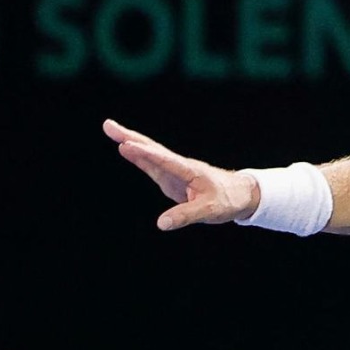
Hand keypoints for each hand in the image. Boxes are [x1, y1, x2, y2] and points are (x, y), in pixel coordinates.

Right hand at [103, 119, 259, 230]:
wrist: (241, 195)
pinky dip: (139, 156)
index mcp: (189, 171)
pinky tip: (126, 148)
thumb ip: (185, 216)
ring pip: (150, 154)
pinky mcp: (173, 178)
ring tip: (112, 131)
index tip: (126, 144)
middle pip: (152, 149)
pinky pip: (152, 164)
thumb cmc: (228, 201)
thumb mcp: (209, 211)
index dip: (146, 154)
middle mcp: (180, 167)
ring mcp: (175, 171)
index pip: (164, 161)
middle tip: (108, 125)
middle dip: (130, 137)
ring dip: (131, 142)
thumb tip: (161, 223)